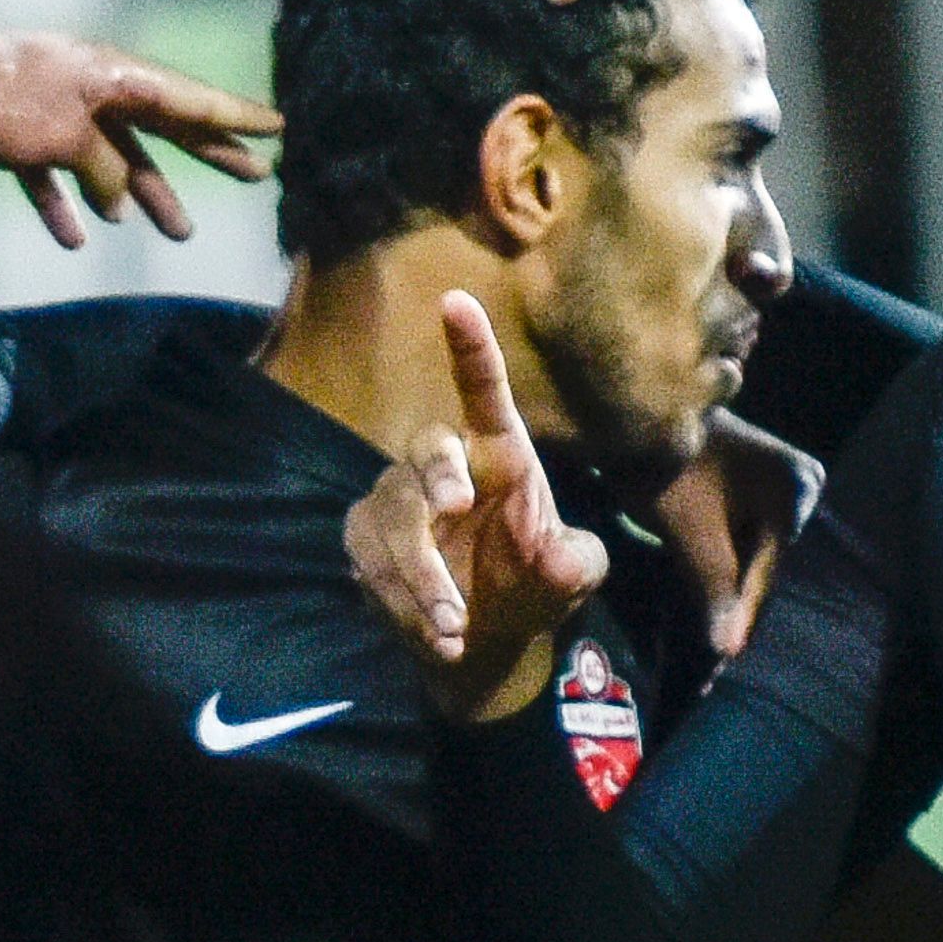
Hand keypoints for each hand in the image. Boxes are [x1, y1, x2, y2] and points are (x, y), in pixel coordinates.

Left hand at [0, 21, 279, 245]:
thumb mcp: (68, 139)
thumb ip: (105, 170)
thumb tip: (118, 201)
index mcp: (114, 76)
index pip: (189, 99)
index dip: (235, 117)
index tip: (278, 128)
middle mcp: (92, 87)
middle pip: (161, 126)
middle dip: (206, 154)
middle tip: (255, 175)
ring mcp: (55, 108)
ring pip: (111, 156)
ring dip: (140, 193)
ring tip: (176, 231)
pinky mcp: (17, 131)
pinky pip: (55, 172)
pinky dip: (67, 202)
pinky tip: (75, 236)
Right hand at [337, 292, 609, 721]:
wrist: (485, 641)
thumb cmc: (532, 587)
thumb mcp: (571, 577)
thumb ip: (576, 564)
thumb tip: (559, 558)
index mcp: (500, 454)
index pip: (482, 390)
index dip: (470, 346)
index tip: (455, 300)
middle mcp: (446, 465)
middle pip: (427, 447)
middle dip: (437, 475)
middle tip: (455, 509)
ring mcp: (399, 499)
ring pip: (395, 514)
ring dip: (423, 573)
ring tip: (457, 626)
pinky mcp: (366, 538)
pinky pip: (370, 557)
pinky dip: (402, 599)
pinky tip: (439, 635)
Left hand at [647, 412, 817, 658]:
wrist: (635, 413)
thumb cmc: (665, 466)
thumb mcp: (691, 533)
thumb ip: (715, 587)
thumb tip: (729, 649)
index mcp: (796, 489)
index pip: (768, 569)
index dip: (743, 616)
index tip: (725, 662)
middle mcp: (803, 485)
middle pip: (765, 564)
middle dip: (738, 609)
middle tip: (715, 668)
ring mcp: (784, 486)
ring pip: (755, 557)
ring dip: (731, 595)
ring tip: (712, 650)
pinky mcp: (760, 489)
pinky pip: (746, 541)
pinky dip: (726, 570)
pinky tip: (712, 608)